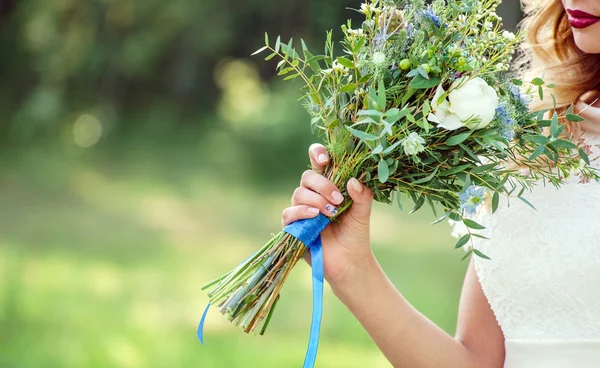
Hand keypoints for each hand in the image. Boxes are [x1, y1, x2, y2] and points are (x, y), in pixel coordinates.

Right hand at [281, 143, 375, 286]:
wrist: (349, 261)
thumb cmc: (356, 234)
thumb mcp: (363, 212)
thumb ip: (362, 195)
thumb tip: (354, 180)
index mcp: (327, 185)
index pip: (317, 162)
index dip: (317, 154)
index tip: (326, 160)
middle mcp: (311, 194)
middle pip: (307, 176)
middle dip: (322, 184)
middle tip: (338, 199)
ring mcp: (300, 209)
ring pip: (299, 193)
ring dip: (316, 200)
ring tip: (331, 213)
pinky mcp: (292, 225)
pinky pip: (289, 212)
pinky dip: (302, 212)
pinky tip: (316, 217)